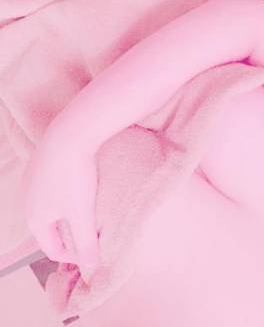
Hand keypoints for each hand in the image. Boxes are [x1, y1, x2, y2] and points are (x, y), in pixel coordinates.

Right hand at [23, 134, 99, 280]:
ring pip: (52, 206)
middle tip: (93, 232)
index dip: (75, 255)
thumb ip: (87, 243)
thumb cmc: (75, 174)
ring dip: (69, 212)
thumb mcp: (83, 213)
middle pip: (51, 228)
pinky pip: (53, 187)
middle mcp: (28, 201)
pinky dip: (66, 193)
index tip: (95, 251)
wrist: (71, 133)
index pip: (53, 249)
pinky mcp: (41, 163)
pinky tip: (82, 185)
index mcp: (36, 219)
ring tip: (90, 209)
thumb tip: (92, 269)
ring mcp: (33, 180)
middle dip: (72, 233)